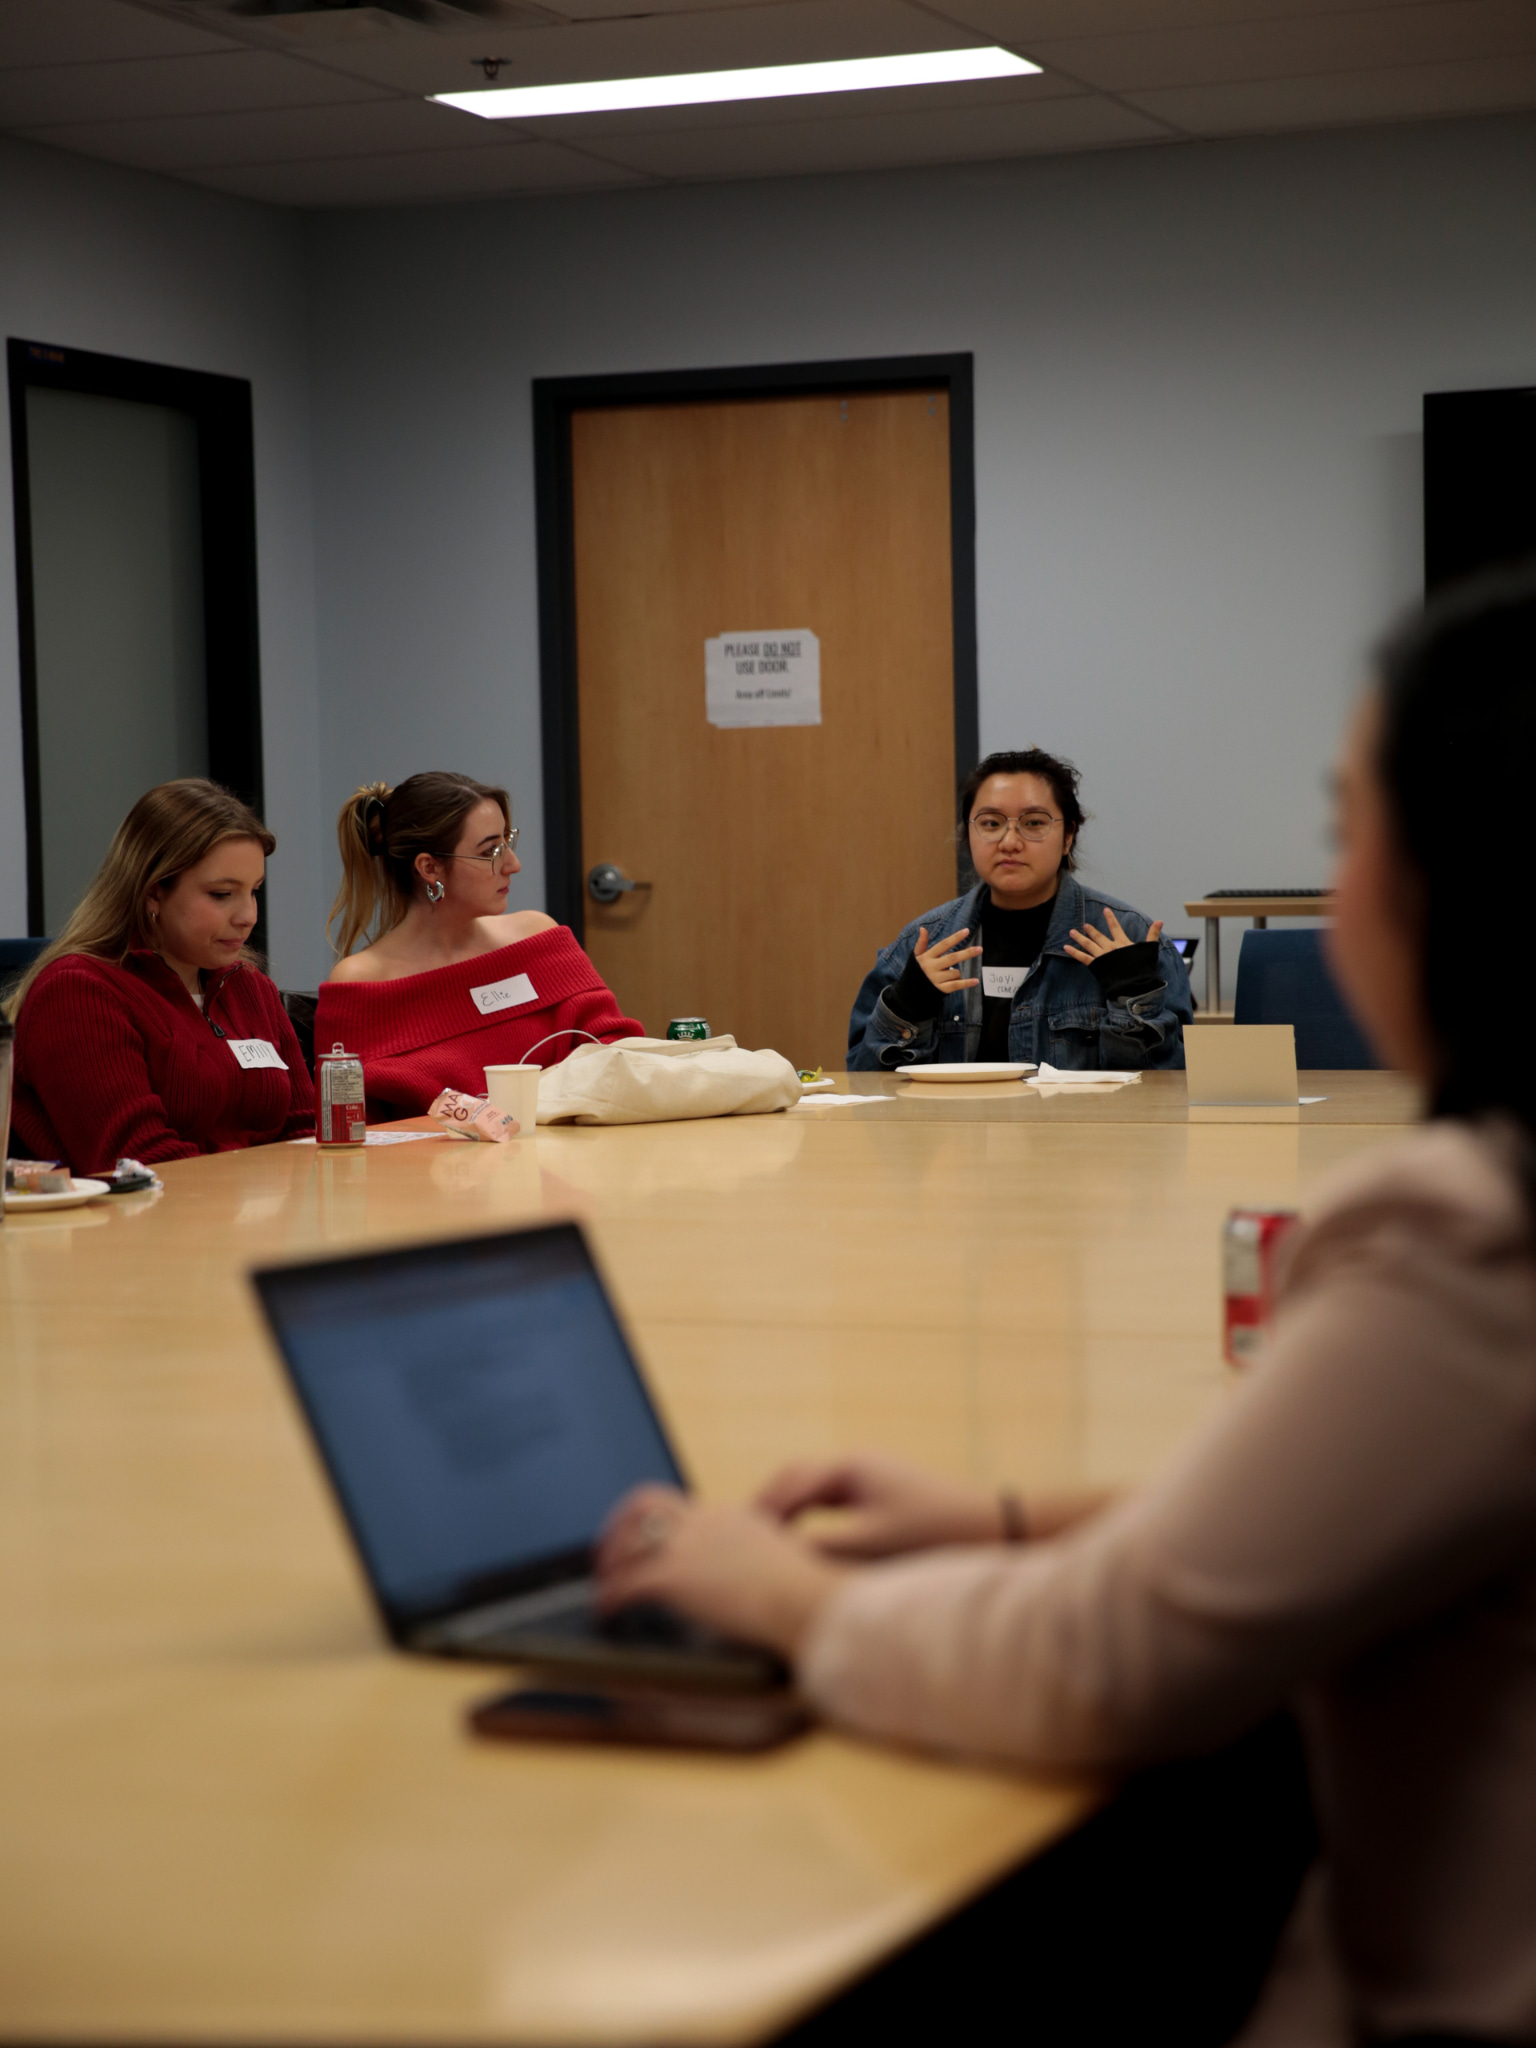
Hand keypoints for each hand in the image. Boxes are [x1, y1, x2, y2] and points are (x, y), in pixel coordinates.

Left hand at [595, 1485, 844, 1657]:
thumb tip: (755, 1576)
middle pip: (644, 1502)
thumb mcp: (780, 1560)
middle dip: (618, 1524)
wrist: (803, 1600)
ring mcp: (686, 1546)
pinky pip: (627, 1582)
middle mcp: (703, 1521)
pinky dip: (611, 1596)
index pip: (679, 1505)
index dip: (655, 1522)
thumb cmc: (804, 1592)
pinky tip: (607, 1612)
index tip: (647, 1540)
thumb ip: (760, 1558)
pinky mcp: (673, 1576)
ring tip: (602, 1584)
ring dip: (609, 1561)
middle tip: (608, 1551)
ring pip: (629, 1538)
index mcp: (728, 1515)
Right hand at [755, 1453, 1003, 1558]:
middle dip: (765, 1508)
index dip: (758, 1514)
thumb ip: (821, 1549)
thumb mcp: (871, 1545)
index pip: (787, 1486)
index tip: (731, 1541)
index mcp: (848, 1469)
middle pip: (793, 1480)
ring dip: (785, 1511)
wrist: (989, 1525)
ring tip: (759, 1544)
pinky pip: (828, 1500)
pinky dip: (806, 1516)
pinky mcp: (878, 1492)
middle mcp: (854, 1465)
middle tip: (734, 1540)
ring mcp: (867, 1476)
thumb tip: (777, 1557)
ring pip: (810, 1489)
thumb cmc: (932, 1534)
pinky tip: (799, 1544)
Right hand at [913, 925, 981, 993]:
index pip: (943, 945)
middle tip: (980, 949)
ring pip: (956, 972)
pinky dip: (966, 983)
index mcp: (927, 957)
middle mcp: (932, 967)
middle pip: (953, 958)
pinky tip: (976, 981)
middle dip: (967, 953)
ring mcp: (936, 979)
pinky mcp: (941, 989)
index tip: (967, 931)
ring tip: (951, 976)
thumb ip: (921, 943)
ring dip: (958, 973)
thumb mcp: (917, 956)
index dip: (955, 938)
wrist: (910, 992)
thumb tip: (923, 928)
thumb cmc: (916, 971)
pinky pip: (956, 985)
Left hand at [1063, 907, 1161, 966]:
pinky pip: (1082, 957)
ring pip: (1088, 944)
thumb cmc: (1142, 968)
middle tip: (1084, 925)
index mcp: (1122, 943)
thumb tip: (1160, 921)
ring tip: (1072, 932)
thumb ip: (1152, 934)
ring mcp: (1102, 956)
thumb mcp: (1149, 949)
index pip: (1115, 927)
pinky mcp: (1096, 965)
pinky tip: (1066, 947)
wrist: (1134, 983)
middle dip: (1091, 930)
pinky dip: (1074, 952)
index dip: (1110, 918)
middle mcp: (1110, 948)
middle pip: (1098, 936)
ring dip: (1080, 938)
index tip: (1105, 910)